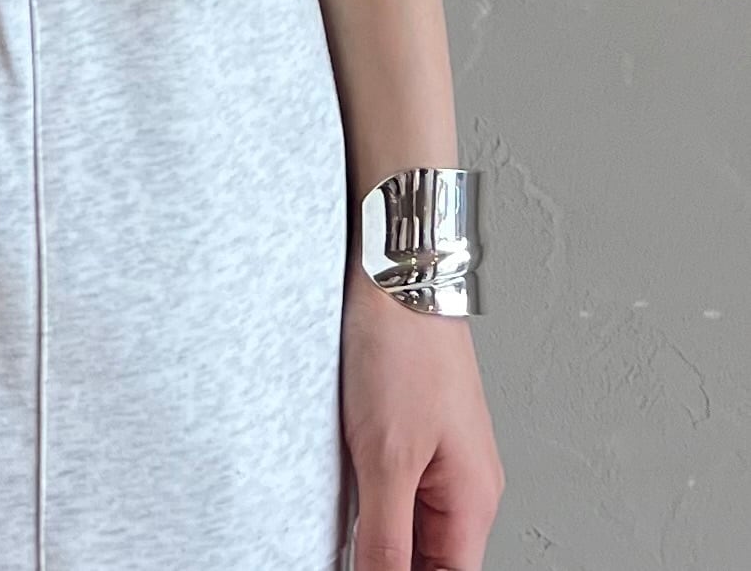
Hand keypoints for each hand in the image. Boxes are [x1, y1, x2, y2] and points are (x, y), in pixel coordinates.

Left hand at [340, 262, 504, 570]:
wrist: (396, 272)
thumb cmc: (403, 349)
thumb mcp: (387, 458)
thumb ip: (387, 537)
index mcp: (472, 502)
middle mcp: (464, 484)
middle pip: (430, 555)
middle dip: (389, 559)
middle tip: (344, 550)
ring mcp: (440, 454)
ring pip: (411, 521)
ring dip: (381, 531)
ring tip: (342, 521)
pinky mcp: (413, 426)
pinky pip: (398, 482)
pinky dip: (373, 496)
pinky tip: (343, 490)